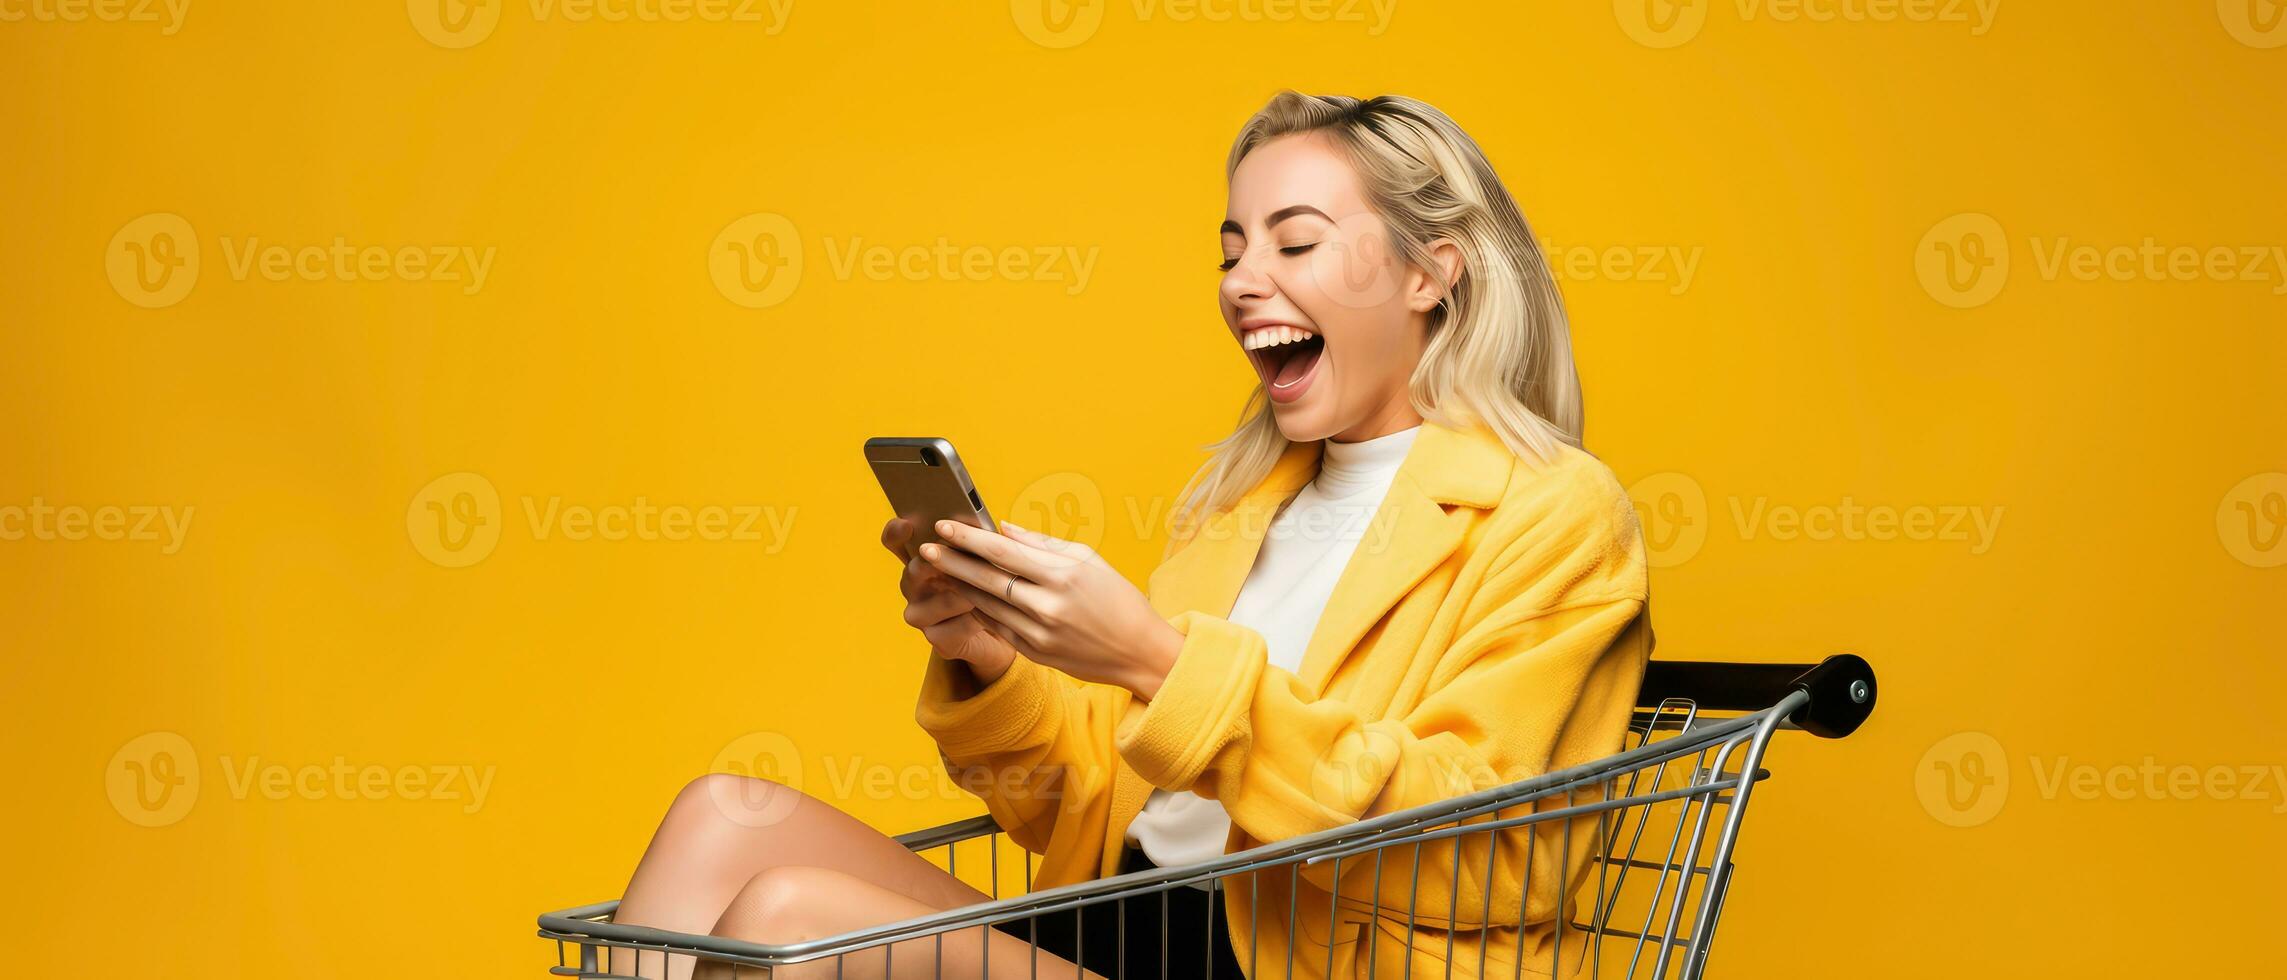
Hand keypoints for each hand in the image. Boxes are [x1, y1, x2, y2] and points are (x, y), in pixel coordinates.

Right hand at [881, 518, 1017, 686]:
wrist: (1006, 629)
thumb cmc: (993, 586)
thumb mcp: (985, 560)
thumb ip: (976, 544)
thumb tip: (981, 527)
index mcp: (920, 560)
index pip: (895, 541)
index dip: (896, 532)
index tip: (908, 525)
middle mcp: (913, 587)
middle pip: (915, 569)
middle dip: (941, 562)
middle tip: (962, 556)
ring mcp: (921, 615)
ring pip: (941, 600)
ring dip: (969, 594)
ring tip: (991, 588)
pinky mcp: (938, 640)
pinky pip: (958, 626)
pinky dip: (979, 619)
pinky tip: (995, 615)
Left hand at [919, 520, 1182, 699]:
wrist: (1139, 652)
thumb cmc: (1118, 599)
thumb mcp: (1088, 560)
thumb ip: (1042, 544)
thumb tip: (1004, 529)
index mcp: (1062, 575)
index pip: (1002, 552)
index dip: (968, 538)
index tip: (944, 525)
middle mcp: (1047, 606)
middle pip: (986, 579)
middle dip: (952, 561)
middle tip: (926, 548)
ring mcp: (1039, 634)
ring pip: (986, 605)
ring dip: (959, 587)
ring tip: (938, 570)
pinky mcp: (1035, 654)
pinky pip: (997, 628)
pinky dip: (979, 610)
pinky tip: (963, 597)